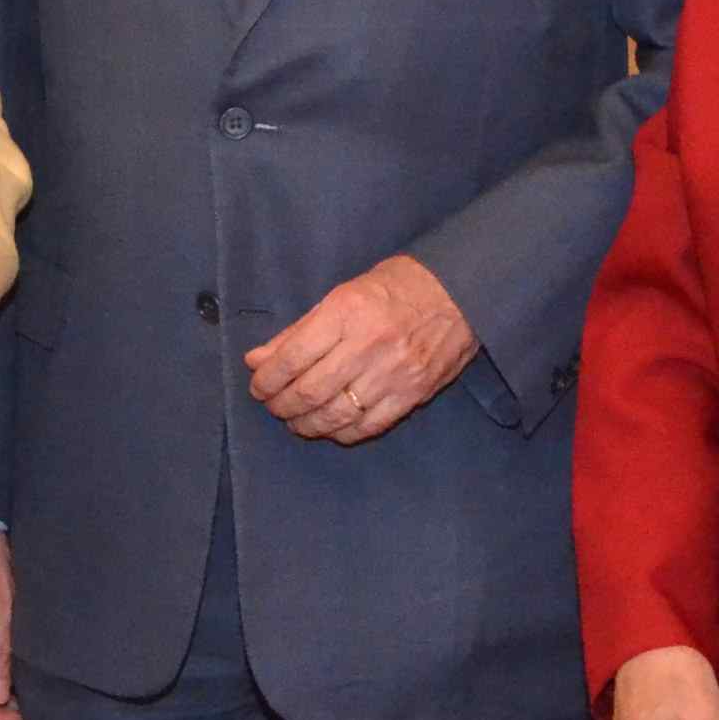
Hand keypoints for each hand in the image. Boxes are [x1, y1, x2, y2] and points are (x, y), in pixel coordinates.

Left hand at [245, 255, 474, 442]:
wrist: (461, 291)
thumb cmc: (397, 286)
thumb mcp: (343, 294)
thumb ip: (299, 330)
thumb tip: (258, 359)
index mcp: (346, 312)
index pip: (292, 357)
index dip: (267, 379)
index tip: (257, 386)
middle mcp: (368, 345)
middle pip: (310, 391)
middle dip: (281, 405)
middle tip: (273, 405)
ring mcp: (393, 373)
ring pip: (335, 415)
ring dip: (306, 424)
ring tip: (296, 420)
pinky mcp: (413, 395)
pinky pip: (368, 426)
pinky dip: (341, 433)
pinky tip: (330, 427)